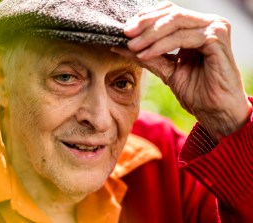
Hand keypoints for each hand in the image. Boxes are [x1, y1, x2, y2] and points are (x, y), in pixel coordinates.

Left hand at [112, 1, 251, 141]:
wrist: (215, 111)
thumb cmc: (196, 92)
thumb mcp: (166, 69)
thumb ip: (147, 55)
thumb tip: (121, 46)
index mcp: (197, 28)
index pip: (168, 13)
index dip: (146, 18)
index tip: (124, 30)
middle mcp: (207, 24)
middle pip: (170, 13)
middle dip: (144, 24)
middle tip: (125, 34)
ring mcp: (214, 29)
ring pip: (174, 23)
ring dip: (149, 35)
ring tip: (132, 46)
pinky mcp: (216, 38)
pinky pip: (181, 38)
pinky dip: (160, 46)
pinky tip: (145, 55)